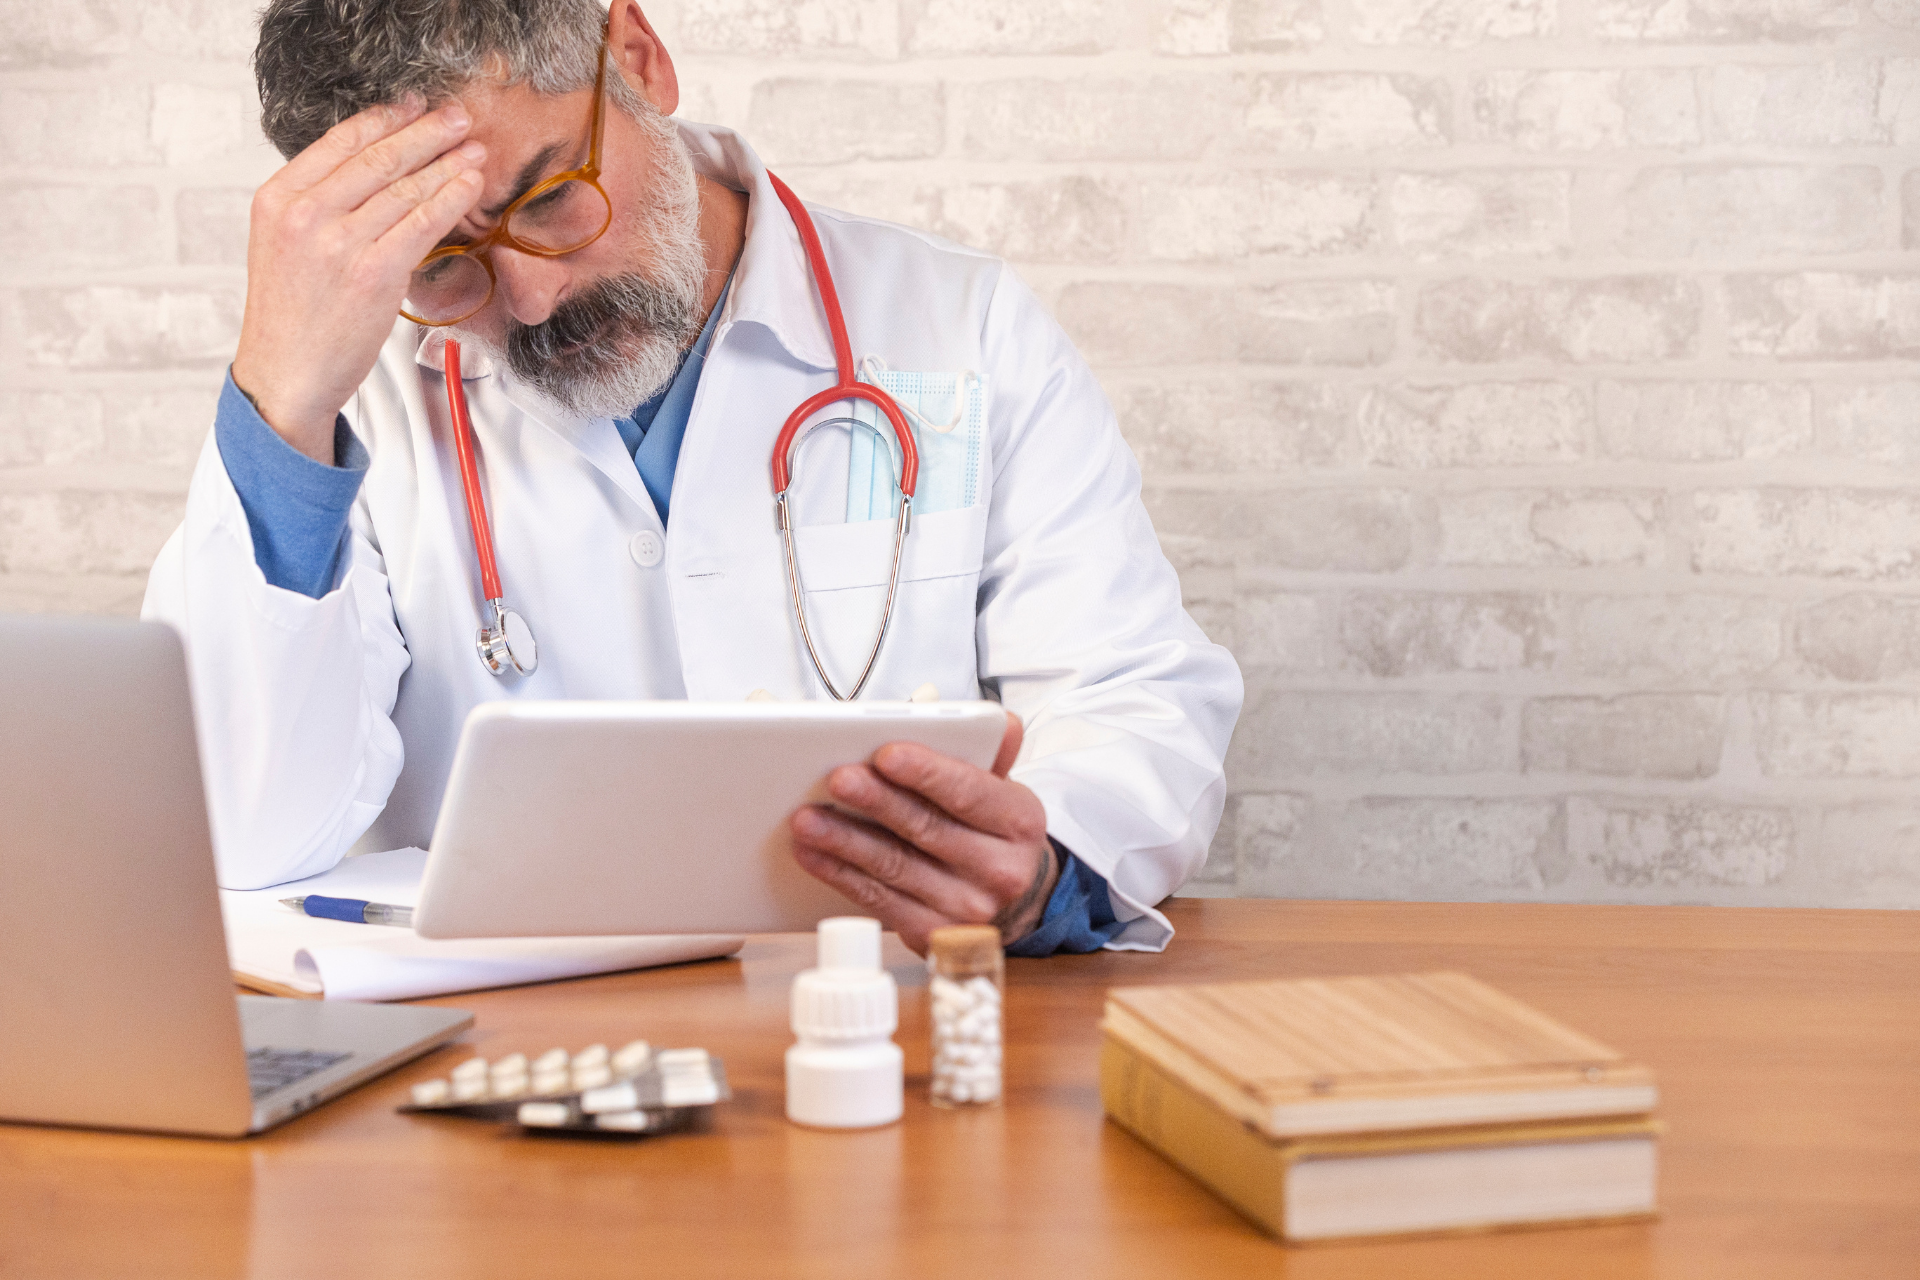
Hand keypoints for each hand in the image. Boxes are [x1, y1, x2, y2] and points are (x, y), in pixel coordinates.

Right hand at [232, 100, 487, 461]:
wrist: (286, 374)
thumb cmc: (291, 315)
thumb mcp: (283, 244)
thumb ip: (316, 205)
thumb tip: (369, 170)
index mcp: (277, 198)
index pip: (340, 141)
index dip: (386, 119)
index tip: (416, 106)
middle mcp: (304, 214)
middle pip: (378, 158)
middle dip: (427, 133)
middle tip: (459, 118)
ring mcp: (338, 243)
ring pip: (405, 189)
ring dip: (447, 164)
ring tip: (474, 151)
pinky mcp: (372, 273)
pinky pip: (421, 224)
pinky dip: (450, 200)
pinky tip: (470, 187)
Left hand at [789, 712, 1060, 954]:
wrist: (1014, 905)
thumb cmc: (994, 836)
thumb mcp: (1005, 793)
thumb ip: (994, 754)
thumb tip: (1004, 723)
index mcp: (1019, 822)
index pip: (970, 792)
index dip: (927, 773)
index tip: (888, 754)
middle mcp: (999, 869)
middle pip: (927, 829)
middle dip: (877, 801)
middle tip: (838, 779)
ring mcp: (966, 907)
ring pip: (895, 866)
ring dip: (845, 840)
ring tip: (808, 818)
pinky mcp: (931, 934)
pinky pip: (878, 900)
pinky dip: (840, 874)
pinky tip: (814, 853)